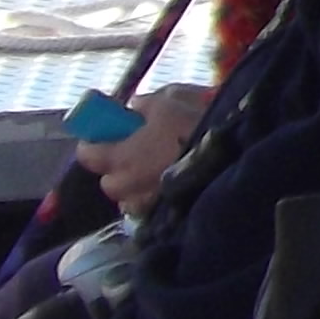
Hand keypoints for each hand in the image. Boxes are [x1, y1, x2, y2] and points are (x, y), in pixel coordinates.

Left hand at [81, 84, 211, 218]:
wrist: (231, 157)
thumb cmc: (196, 127)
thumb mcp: (169, 101)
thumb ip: (145, 105)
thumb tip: (134, 108)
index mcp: (120, 157)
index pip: (88, 153)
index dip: (95, 140)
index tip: (107, 131)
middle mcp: (127, 185)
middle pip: (109, 180)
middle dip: (118, 167)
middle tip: (137, 151)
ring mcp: (147, 204)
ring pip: (131, 197)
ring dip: (137, 185)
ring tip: (159, 169)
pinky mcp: (166, 216)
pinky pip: (152, 207)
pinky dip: (156, 197)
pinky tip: (174, 183)